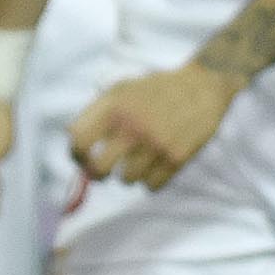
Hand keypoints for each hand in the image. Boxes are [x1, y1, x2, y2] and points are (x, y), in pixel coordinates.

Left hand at [67, 63, 244, 191]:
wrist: (200, 88)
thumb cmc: (154, 90)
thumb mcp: (120, 90)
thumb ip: (95, 113)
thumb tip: (74, 142)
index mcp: (114, 108)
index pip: (79, 142)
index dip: (76, 155)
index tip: (81, 158)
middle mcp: (133, 128)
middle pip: (98, 169)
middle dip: (97, 174)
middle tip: (102, 171)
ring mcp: (155, 145)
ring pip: (126, 180)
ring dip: (128, 174)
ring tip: (137, 160)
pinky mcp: (176, 159)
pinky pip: (151, 186)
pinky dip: (150, 179)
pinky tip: (155, 164)